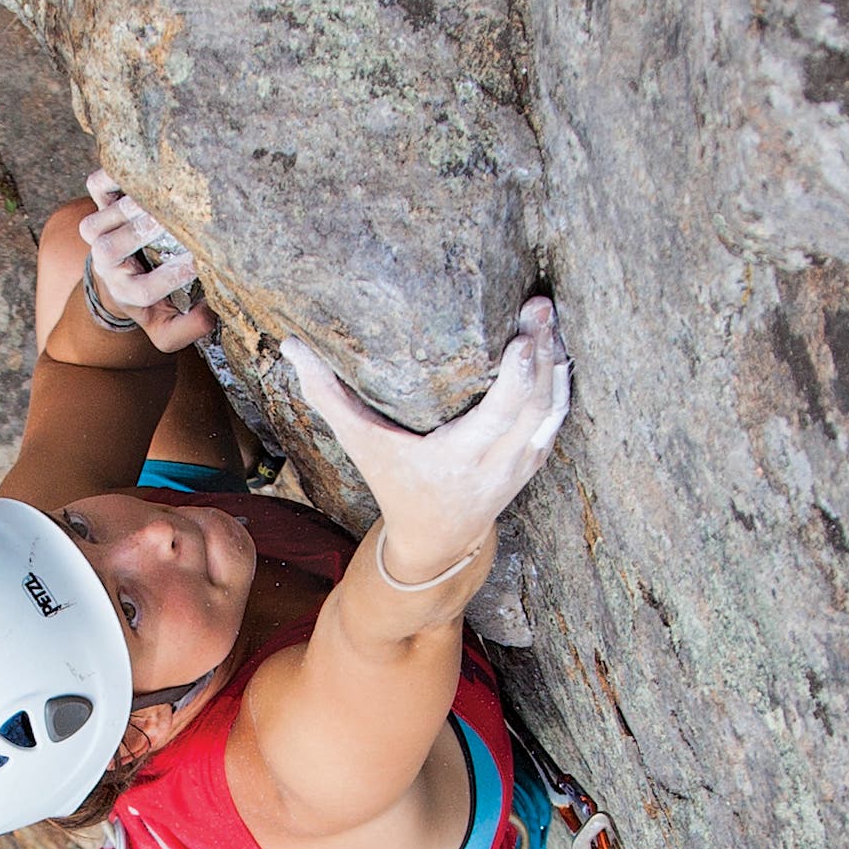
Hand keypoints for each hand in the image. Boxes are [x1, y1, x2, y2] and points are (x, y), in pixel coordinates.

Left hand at [80, 172, 216, 352]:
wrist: (120, 275)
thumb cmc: (154, 300)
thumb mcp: (168, 327)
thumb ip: (190, 327)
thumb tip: (211, 313)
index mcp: (126, 294)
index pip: (143, 289)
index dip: (170, 277)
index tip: (198, 261)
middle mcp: (108, 264)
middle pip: (108, 251)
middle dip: (140, 234)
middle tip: (172, 221)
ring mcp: (99, 233)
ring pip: (96, 223)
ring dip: (127, 208)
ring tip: (161, 197)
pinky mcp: (99, 204)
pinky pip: (96, 187)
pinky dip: (112, 176)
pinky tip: (142, 172)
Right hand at [282, 299, 571, 577]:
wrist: (435, 543)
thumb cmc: (395, 487)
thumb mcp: (361, 446)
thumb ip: (328, 396)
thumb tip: (290, 346)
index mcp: (461, 458)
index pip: (501, 413)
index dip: (517, 373)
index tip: (521, 335)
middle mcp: (498, 464)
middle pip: (535, 402)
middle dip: (542, 349)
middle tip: (538, 304)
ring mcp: (521, 463)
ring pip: (553, 407)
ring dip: (555, 359)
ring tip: (547, 315)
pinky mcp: (532, 459)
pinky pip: (555, 416)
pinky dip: (558, 382)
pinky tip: (554, 346)